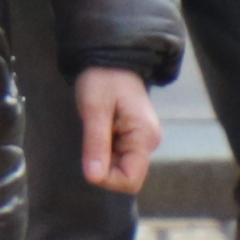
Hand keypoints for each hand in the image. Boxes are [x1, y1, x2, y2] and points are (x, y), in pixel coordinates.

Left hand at [75, 66, 160, 194]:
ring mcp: (143, 140)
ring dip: (103, 157)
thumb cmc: (103, 79)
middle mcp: (149, 142)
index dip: (106, 178)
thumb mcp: (94, 109)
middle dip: (104, 166)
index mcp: (144, 137)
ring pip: (121, 167)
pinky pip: (119, 157)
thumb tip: (93, 178)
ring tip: (98, 129)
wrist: (112, 58)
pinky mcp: (136, 137)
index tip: (90, 158)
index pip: (130, 180)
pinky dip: (105, 150)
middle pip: (126, 177)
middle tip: (93, 137)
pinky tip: (102, 129)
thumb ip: (95, 144)